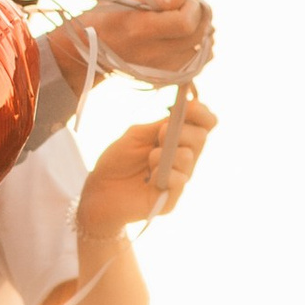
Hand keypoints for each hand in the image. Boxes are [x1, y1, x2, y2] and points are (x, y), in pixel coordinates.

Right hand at [49, 0, 211, 85]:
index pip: (185, 23)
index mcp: (141, 30)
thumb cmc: (109, 15)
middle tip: (190, 7)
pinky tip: (186, 38)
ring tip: (187, 22)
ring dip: (202, 33)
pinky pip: (197, 64)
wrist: (91, 51)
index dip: (193, 7)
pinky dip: (198, 48)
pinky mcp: (166, 79)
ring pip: (202, 52)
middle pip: (198, 38)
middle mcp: (153, 55)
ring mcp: (160, 71)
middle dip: (202, 17)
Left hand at [77, 100, 217, 233]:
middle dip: (181, 131)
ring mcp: (179, 178)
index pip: (204, 124)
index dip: (202, 113)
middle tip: (159, 136)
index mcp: (177, 140)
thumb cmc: (117, 161)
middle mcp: (183, 158)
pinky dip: (165, 174)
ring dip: (166, 154)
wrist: (100, 190)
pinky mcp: (171, 199)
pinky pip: (180, 180)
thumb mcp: (137, 135)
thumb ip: (160, 125)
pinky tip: (150, 178)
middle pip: (201, 137)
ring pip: (189, 157)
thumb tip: (184, 108)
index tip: (189, 106)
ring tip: (149, 160)